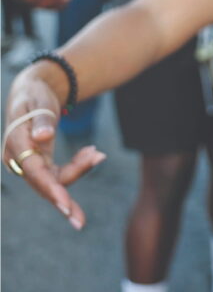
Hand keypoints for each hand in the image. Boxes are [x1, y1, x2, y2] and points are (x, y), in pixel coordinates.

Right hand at [3, 71, 105, 228]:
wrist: (31, 92)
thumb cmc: (34, 95)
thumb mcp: (39, 100)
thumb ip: (42, 118)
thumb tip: (44, 136)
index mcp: (15, 144)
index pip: (34, 172)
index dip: (51, 188)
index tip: (66, 205)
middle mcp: (17, 159)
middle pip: (43, 183)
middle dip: (64, 200)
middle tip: (81, 221)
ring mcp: (27, 163)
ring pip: (53, 180)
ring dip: (78, 171)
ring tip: (98, 154)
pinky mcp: (38, 163)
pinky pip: (57, 173)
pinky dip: (77, 166)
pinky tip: (92, 153)